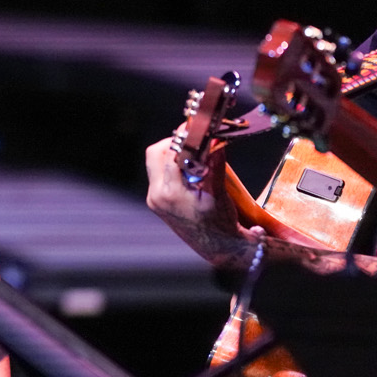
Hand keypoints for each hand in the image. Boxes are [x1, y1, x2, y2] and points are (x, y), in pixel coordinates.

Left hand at [144, 133, 256, 265]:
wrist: (219, 249)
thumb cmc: (221, 224)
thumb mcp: (219, 192)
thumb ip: (215, 164)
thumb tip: (215, 138)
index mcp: (170, 193)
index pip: (170, 154)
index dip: (184, 138)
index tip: (196, 128)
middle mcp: (156, 196)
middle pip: (155, 154)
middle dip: (173, 143)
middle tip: (193, 140)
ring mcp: (155, 199)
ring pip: (155, 163)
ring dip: (172, 154)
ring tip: (194, 154)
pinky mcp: (157, 201)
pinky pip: (159, 174)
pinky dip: (172, 166)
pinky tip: (189, 169)